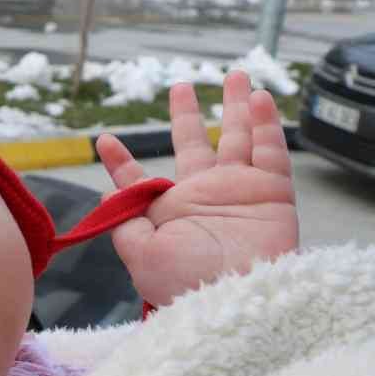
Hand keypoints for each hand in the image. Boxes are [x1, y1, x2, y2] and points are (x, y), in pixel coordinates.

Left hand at [97, 70, 299, 307]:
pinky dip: (265, 124)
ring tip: (236, 75)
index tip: (104, 141)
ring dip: (236, 106)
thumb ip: (124, 222)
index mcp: (167, 212)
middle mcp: (202, 197)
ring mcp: (238, 191)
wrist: (235, 300)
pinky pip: (270, 150)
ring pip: (237, 138)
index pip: (139, 180)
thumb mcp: (141, 254)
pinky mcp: (271, 192)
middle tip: (181, 86)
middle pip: (194, 144)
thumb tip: (107, 196)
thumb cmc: (185, 284)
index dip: (121, 162)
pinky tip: (258, 98)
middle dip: (187, 115)